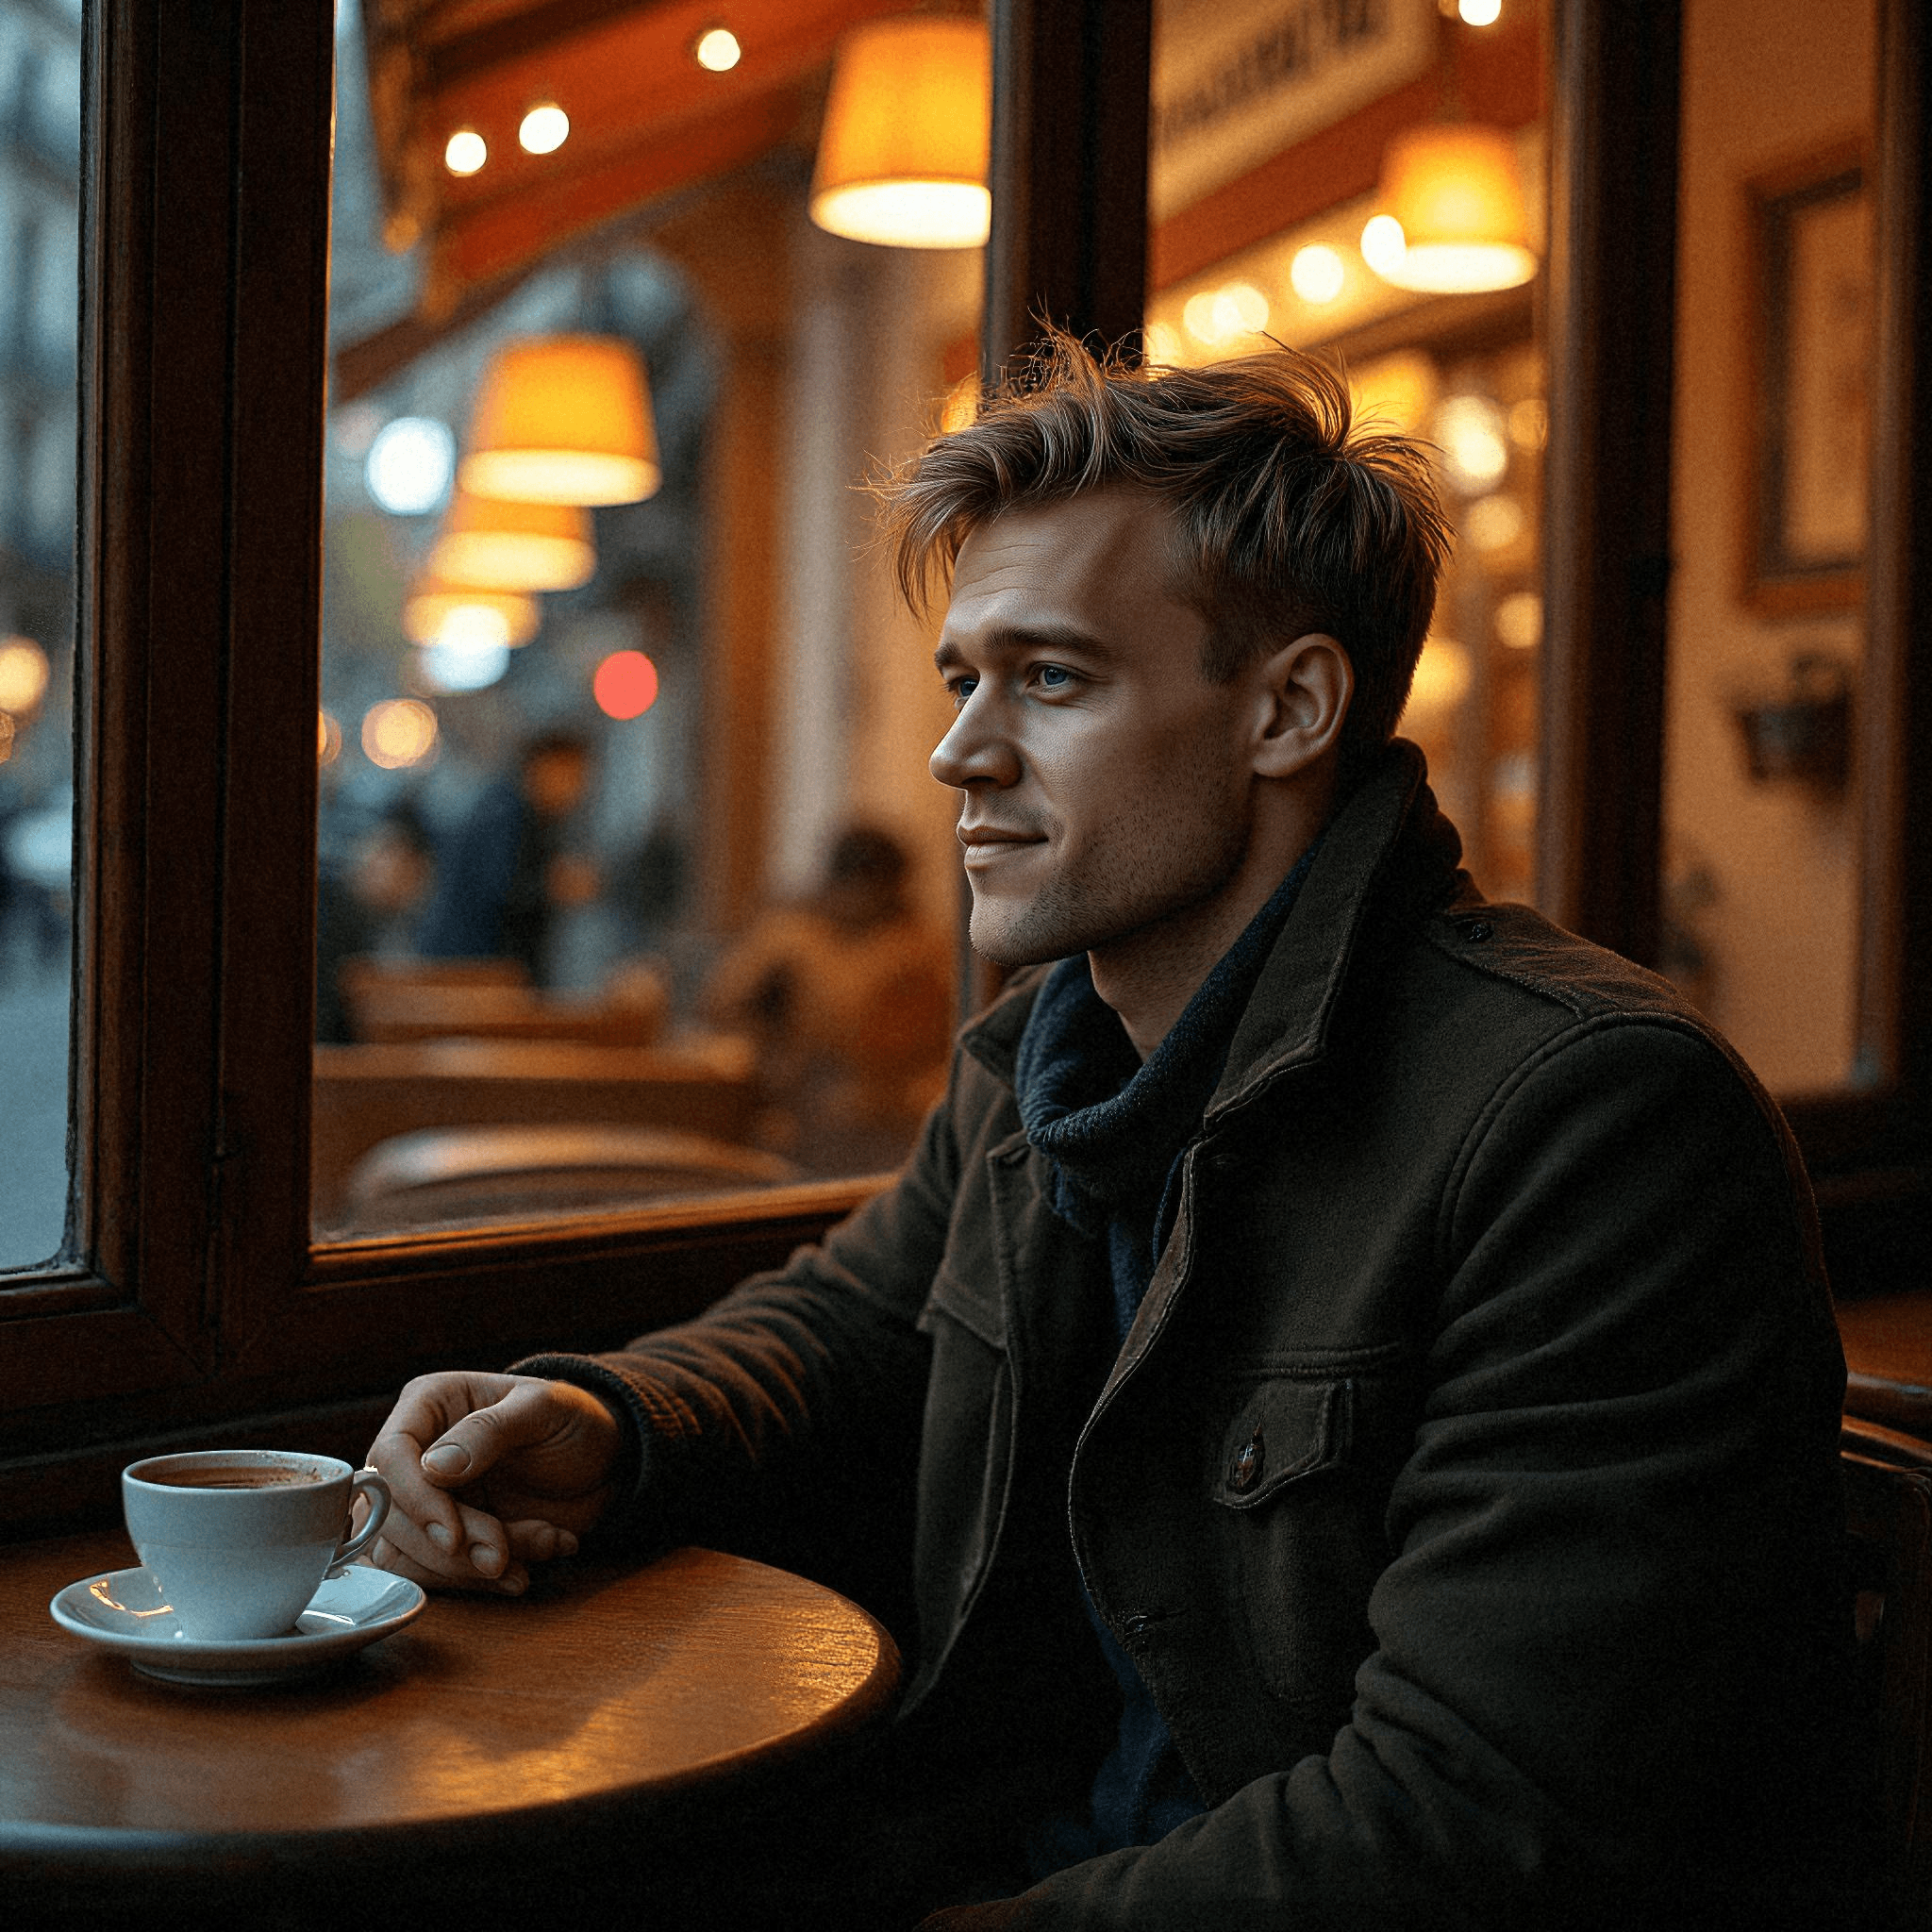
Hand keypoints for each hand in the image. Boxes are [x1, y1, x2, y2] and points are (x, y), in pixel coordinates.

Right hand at [364, 1372, 621, 1594]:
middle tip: (502, 1555)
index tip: (454, 1535)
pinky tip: (523, 1571)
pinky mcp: (440, 1538)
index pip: (389, 1456)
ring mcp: (424, 1500)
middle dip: (450, 1549)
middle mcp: (415, 1453)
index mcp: (429, 1405)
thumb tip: (433, 1468)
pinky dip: (478, 1584)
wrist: (602, 1462)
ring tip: (531, 1550)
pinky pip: (432, 1576)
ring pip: (405, 1556)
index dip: (415, 1501)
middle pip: (390, 1517)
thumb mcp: (544, 1409)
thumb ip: (489, 1430)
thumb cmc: (571, 1419)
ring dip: (466, 1571)